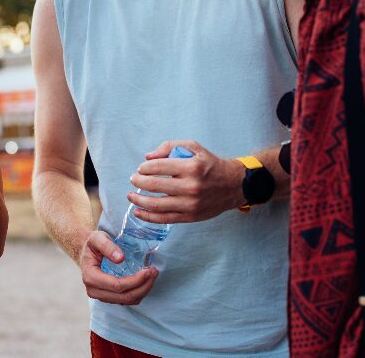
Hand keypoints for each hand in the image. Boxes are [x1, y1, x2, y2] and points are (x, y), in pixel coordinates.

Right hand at [78, 230, 157, 304]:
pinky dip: (138, 293)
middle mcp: (94, 291)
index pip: (117, 285)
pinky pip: (127, 301)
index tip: (148, 270)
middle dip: (143, 286)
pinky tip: (145, 281)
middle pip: (124, 296)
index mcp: (91, 277)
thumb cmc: (93, 245)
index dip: (135, 280)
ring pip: (127, 301)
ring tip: (152, 276)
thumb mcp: (97, 238)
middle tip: (154, 272)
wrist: (88, 253)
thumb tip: (120, 259)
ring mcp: (101, 297)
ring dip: (143, 290)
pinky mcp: (109, 298)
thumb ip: (107, 246)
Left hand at [127, 140, 242, 222]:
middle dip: (138, 182)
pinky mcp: (190, 216)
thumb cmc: (210, 165)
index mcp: (191, 167)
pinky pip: (165, 219)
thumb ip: (170, 147)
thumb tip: (148, 157)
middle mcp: (191, 186)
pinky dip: (148, 216)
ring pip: (157, 205)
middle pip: (154, 185)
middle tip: (133, 179)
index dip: (144, 168)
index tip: (140, 168)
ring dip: (139, 200)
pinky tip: (138, 212)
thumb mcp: (194, 148)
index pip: (158, 167)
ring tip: (131, 195)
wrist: (233, 185)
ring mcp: (190, 204)